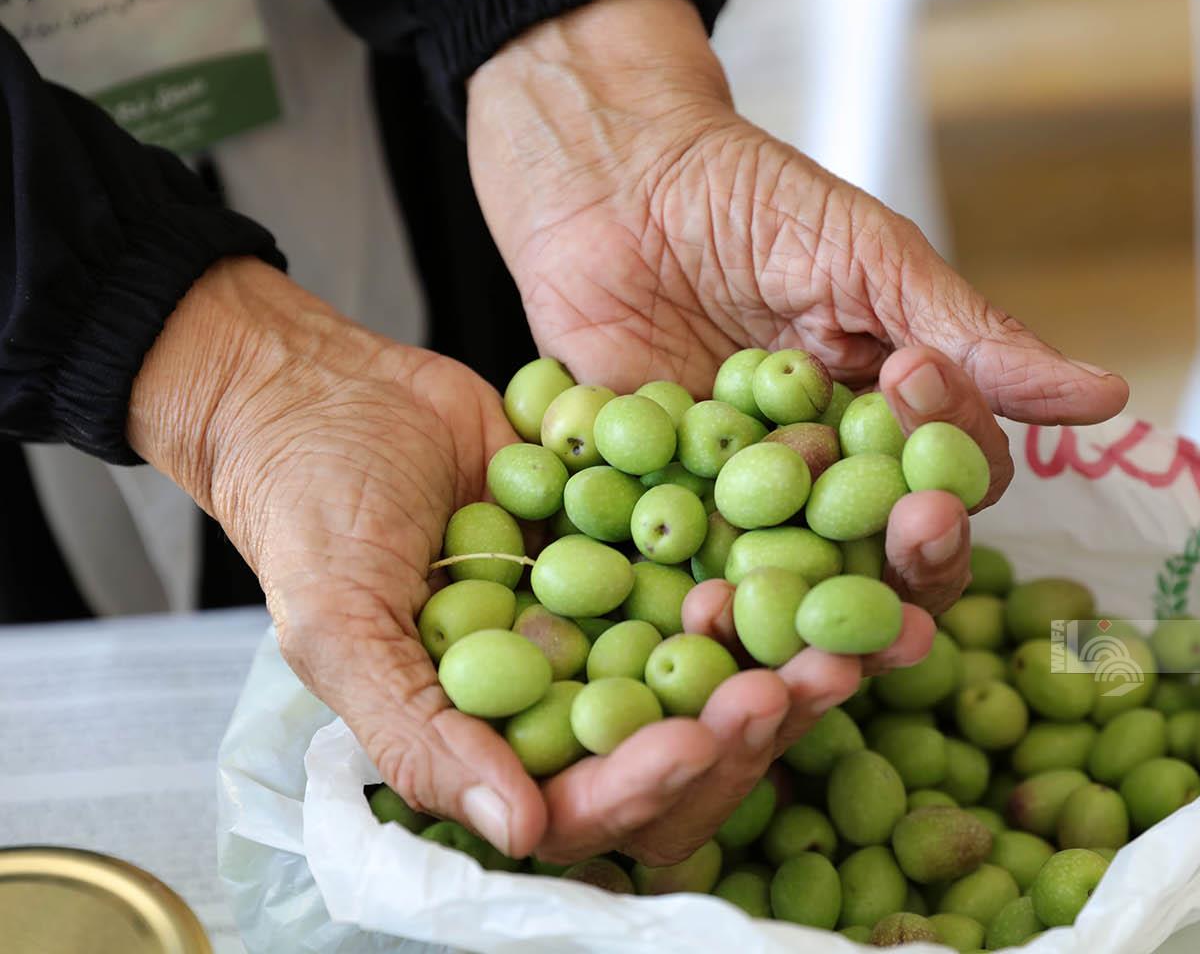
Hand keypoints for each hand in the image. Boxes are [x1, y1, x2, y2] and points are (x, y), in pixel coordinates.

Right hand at [125, 258, 933, 865]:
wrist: (322, 390)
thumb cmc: (308, 515)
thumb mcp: (339, 629)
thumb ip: (420, 737)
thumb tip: (524, 828)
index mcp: (512, 739)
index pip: (600, 795)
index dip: (658, 779)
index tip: (708, 733)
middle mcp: (579, 685)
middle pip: (689, 727)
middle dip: (760, 710)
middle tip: (827, 669)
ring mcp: (621, 608)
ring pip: (727, 643)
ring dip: (797, 635)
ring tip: (871, 610)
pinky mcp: (650, 531)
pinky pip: (723, 541)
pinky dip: (779, 529)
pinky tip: (841, 502)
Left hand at [467, 0, 1128, 615]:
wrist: (608, 178)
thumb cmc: (750, 199)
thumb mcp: (868, 254)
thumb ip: (972, 335)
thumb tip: (1106, 396)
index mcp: (893, 422)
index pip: (954, 478)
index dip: (954, 462)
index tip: (916, 386)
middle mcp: (828, 476)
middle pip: (886, 555)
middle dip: (909, 556)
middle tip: (913, 533)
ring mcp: (744, 501)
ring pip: (794, 580)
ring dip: (814, 606)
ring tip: (820, 603)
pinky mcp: (658, 510)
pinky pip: (687, 567)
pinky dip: (697, 593)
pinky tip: (701, 608)